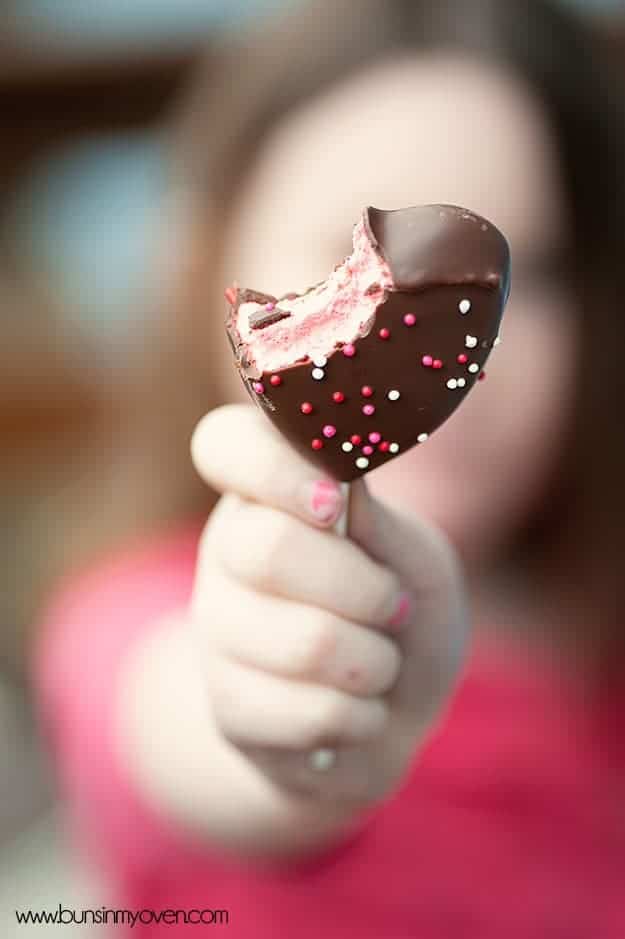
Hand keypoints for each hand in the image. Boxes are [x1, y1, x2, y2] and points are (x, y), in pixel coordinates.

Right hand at [190, 404, 467, 808]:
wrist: (394, 712)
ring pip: (305, 643)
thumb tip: (343, 480)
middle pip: (267, 550)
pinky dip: (363, 717)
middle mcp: (228, 552)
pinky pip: (309, 713)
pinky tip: (357, 710)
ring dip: (376, 662)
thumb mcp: (417, 560)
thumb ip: (381, 525)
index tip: (333, 502)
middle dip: (363, 588)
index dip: (275, 469)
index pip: (223, 444)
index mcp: (269, 494)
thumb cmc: (404, 613)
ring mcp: (219, 632)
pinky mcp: (227, 708)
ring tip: (380, 662)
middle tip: (393, 604)